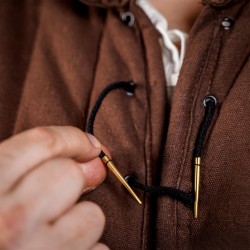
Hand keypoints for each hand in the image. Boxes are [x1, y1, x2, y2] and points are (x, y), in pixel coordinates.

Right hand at [0, 126, 107, 249]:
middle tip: (56, 198)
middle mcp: (9, 221)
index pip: (44, 143)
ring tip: (51, 235)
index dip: (74, 139)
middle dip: (72, 182)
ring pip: (92, 216)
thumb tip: (93, 160)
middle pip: (71, 175)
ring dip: (80, 222)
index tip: (89, 145)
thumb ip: (37, 168)